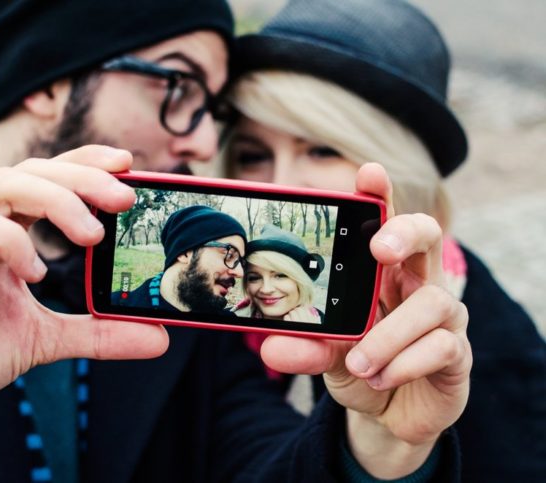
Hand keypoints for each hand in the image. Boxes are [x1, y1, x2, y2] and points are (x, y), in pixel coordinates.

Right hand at [0, 145, 168, 417]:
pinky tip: (33, 271)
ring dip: (53, 201)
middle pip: (33, 172)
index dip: (85, 164)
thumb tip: (160, 337)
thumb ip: (98, 333)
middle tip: (124, 198)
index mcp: (6, 230)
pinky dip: (8, 240)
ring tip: (90, 235)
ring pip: (4, 185)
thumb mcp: (46, 340)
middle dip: (82, 178)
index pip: (49, 179)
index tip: (129, 166)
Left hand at [259, 163, 471, 477]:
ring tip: (360, 363)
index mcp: (383, 272)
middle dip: (404, 232)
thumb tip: (270, 347)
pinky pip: (443, 346)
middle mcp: (417, 284)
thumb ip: (304, 346)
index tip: (368, 173)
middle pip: (427, 236)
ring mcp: (443, 318)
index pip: (384, 222)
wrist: (387, 413)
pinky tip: (380, 377)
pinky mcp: (457, 354)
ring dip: (390, 334)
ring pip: (434, 302)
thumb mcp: (324, 354)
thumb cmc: (359, 365)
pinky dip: (406, 363)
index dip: (381, 195)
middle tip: (380, 248)